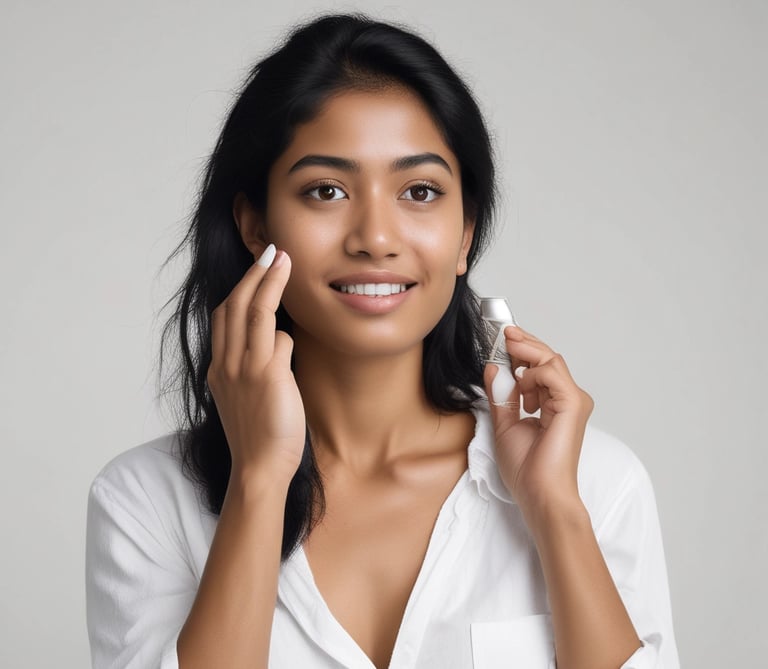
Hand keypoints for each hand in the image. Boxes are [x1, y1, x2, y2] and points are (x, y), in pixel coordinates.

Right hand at [207, 246, 305, 484]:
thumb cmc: (259, 437)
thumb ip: (251, 369)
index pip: (222, 317)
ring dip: (269, 281)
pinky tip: (297, 321)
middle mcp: (226, 365)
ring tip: (283, 260)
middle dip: (253, 274)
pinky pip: (278, 339)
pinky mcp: (267, 377)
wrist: (259, 469)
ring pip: (253, 312)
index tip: (255, 270)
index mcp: (218, 369)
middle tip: (271, 252)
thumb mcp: (245, 398)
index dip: (238, 288)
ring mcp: (245, 369)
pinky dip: (287, 327)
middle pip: (234, 305)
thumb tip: (277, 342)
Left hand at [483, 326, 593, 517]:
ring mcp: (572, 400)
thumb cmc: (526, 468)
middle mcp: (566, 399)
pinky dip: (533, 373)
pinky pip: (552, 374)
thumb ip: (501, 396)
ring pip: (551, 360)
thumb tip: (493, 367)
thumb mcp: (504, 424)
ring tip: (507, 351)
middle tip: (503, 331)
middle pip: (547, 358)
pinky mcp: (573, 404)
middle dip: (523, 342)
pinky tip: (521, 383)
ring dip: (526, 352)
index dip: (520, 350)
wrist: (539, 493)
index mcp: (552, 403)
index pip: (538, 367)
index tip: (500, 338)